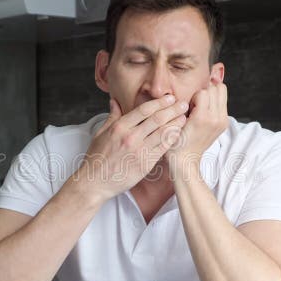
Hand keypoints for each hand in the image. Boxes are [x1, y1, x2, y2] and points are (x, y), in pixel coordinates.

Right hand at [73, 95, 187, 200]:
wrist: (95, 182)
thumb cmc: (96, 158)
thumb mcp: (100, 133)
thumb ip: (112, 117)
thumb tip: (115, 102)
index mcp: (120, 127)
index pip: (144, 110)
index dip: (159, 102)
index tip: (170, 98)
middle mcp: (130, 137)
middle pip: (157, 119)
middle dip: (172, 110)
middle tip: (183, 104)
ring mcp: (139, 151)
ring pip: (162, 133)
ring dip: (176, 123)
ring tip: (185, 117)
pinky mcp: (145, 164)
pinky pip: (163, 149)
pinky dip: (172, 139)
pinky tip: (179, 134)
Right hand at [168, 83, 228, 170]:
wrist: (186, 159)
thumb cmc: (176, 141)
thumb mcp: (174, 121)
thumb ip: (180, 105)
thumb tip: (190, 90)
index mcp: (203, 118)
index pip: (203, 92)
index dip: (193, 96)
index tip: (188, 107)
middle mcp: (216, 119)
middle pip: (217, 89)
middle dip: (205, 92)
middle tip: (196, 104)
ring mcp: (222, 121)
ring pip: (222, 92)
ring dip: (211, 95)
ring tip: (201, 106)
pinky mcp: (225, 123)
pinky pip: (223, 102)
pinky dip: (214, 102)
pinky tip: (205, 111)